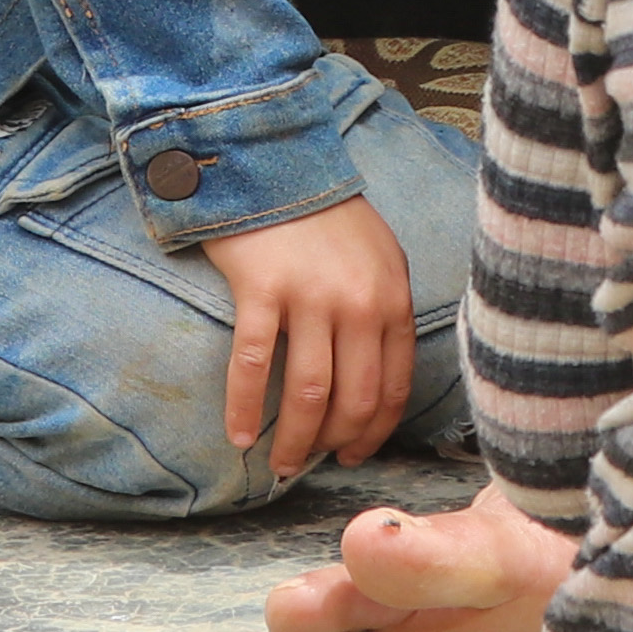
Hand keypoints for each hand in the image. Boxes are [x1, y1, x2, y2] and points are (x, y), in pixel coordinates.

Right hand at [203, 191, 419, 481]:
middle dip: (334, 444)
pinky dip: (244, 408)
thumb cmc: (328, 219)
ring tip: (278, 464)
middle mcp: (360, 303)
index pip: (394, 386)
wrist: (277, 166)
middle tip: (311, 465)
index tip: (354, 455)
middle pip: (354, 398)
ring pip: (308, 392)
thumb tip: (375, 379)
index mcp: (393, 300)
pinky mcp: (263, 290)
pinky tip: (238, 436)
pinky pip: (253, 365)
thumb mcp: (379, 261)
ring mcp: (311, 297)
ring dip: (293, 439)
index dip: (375, 431)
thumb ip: (383, 314)